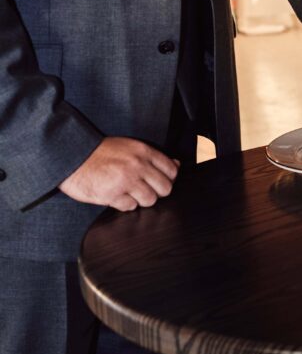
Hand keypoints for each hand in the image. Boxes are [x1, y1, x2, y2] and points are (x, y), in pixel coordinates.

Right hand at [59, 137, 178, 211]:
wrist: (72, 156)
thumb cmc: (100, 152)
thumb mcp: (129, 146)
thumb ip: (152, 157)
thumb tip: (176, 165)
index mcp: (143, 151)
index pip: (171, 170)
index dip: (168, 178)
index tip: (159, 180)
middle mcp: (137, 165)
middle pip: (165, 188)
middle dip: (157, 191)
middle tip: (145, 189)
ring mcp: (126, 181)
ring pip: (150, 200)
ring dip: (141, 199)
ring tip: (129, 192)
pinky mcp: (112, 195)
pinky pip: (130, 207)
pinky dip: (125, 204)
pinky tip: (117, 195)